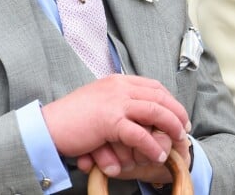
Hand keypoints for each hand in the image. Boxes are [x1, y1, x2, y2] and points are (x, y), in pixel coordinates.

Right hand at [41, 74, 188, 173]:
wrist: (49, 124)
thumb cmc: (72, 118)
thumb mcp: (98, 102)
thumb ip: (116, 103)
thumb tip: (136, 116)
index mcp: (116, 81)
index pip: (152, 85)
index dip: (169, 99)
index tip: (177, 113)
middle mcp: (118, 87)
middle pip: (158, 96)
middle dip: (176, 112)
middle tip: (184, 128)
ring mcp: (115, 102)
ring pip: (154, 112)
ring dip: (170, 126)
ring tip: (178, 140)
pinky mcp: (110, 121)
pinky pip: (139, 134)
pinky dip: (152, 145)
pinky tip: (157, 154)